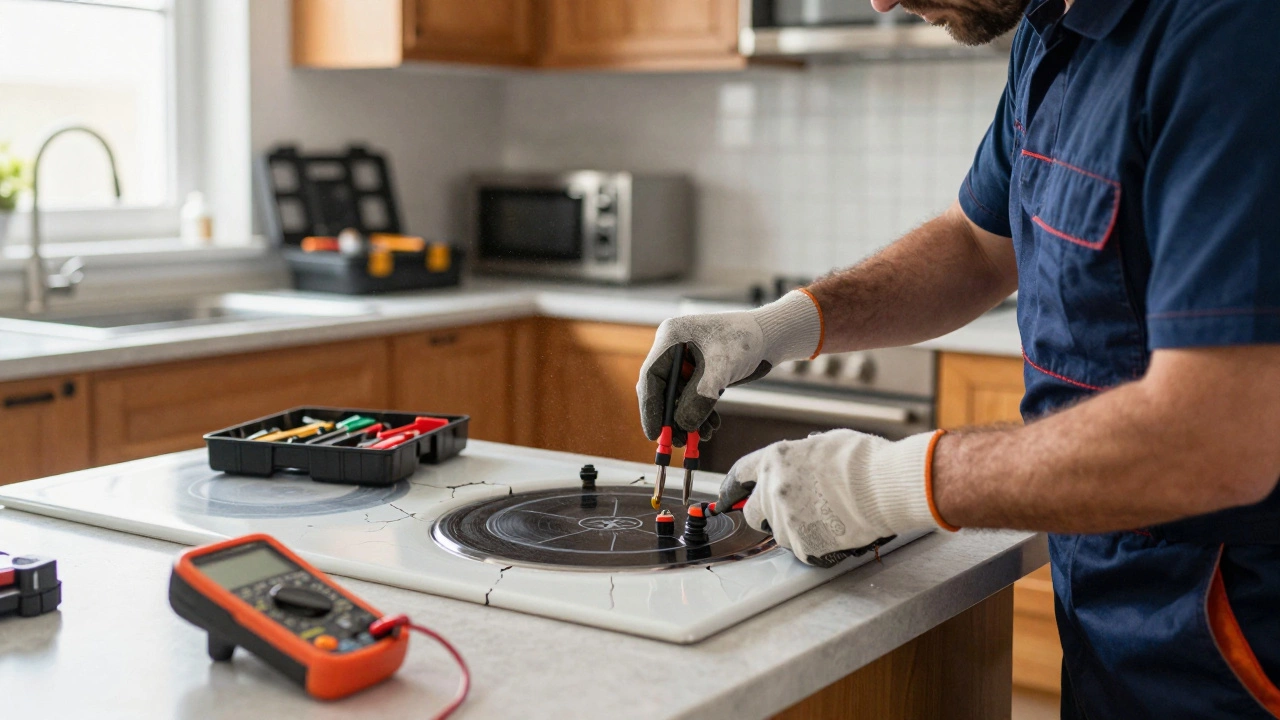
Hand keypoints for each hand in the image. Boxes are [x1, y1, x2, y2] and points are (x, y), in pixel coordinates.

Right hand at [637, 291, 820, 444]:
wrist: (771, 336)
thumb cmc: (746, 340)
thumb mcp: (721, 370)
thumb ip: (699, 398)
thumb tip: (683, 426)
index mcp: (671, 338)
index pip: (651, 377)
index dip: (651, 409)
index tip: (655, 434)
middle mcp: (674, 348)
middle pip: (662, 389)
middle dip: (671, 417)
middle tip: (678, 441)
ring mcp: (686, 360)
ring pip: (678, 397)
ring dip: (688, 419)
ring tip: (701, 437)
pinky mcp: (699, 371)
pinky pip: (692, 397)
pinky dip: (700, 412)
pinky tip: (711, 427)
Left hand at [719, 429, 950, 566]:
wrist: (883, 485)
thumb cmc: (862, 460)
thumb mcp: (824, 443)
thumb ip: (802, 455)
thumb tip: (801, 460)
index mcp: (774, 460)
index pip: (739, 474)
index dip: (732, 488)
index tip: (725, 498)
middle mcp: (771, 489)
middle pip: (753, 512)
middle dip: (768, 514)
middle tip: (797, 512)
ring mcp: (784, 518)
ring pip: (779, 533)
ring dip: (796, 529)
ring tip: (828, 517)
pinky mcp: (800, 544)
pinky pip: (801, 548)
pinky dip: (815, 544)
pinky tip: (836, 530)